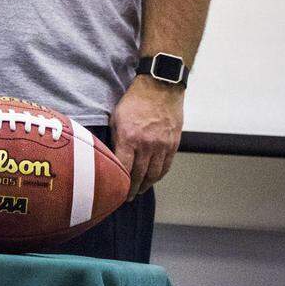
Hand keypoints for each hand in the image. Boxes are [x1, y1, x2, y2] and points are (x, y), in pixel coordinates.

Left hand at [110, 75, 184, 200]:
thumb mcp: (116, 117)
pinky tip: (152, 179)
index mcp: (129, 138)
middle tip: (125, 197)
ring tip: (138, 190)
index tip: (114, 191)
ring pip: (154, 174)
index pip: (123, 169)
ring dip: (145, 185)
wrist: (160, 87)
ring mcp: (162, 146)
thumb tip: (111, 157)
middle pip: (139, 175)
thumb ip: (115, 139)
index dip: (119, 183)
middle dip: (131, 189)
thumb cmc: (134, 100)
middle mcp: (147, 145)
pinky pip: (166, 166)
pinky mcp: (173, 144)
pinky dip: (158, 176)